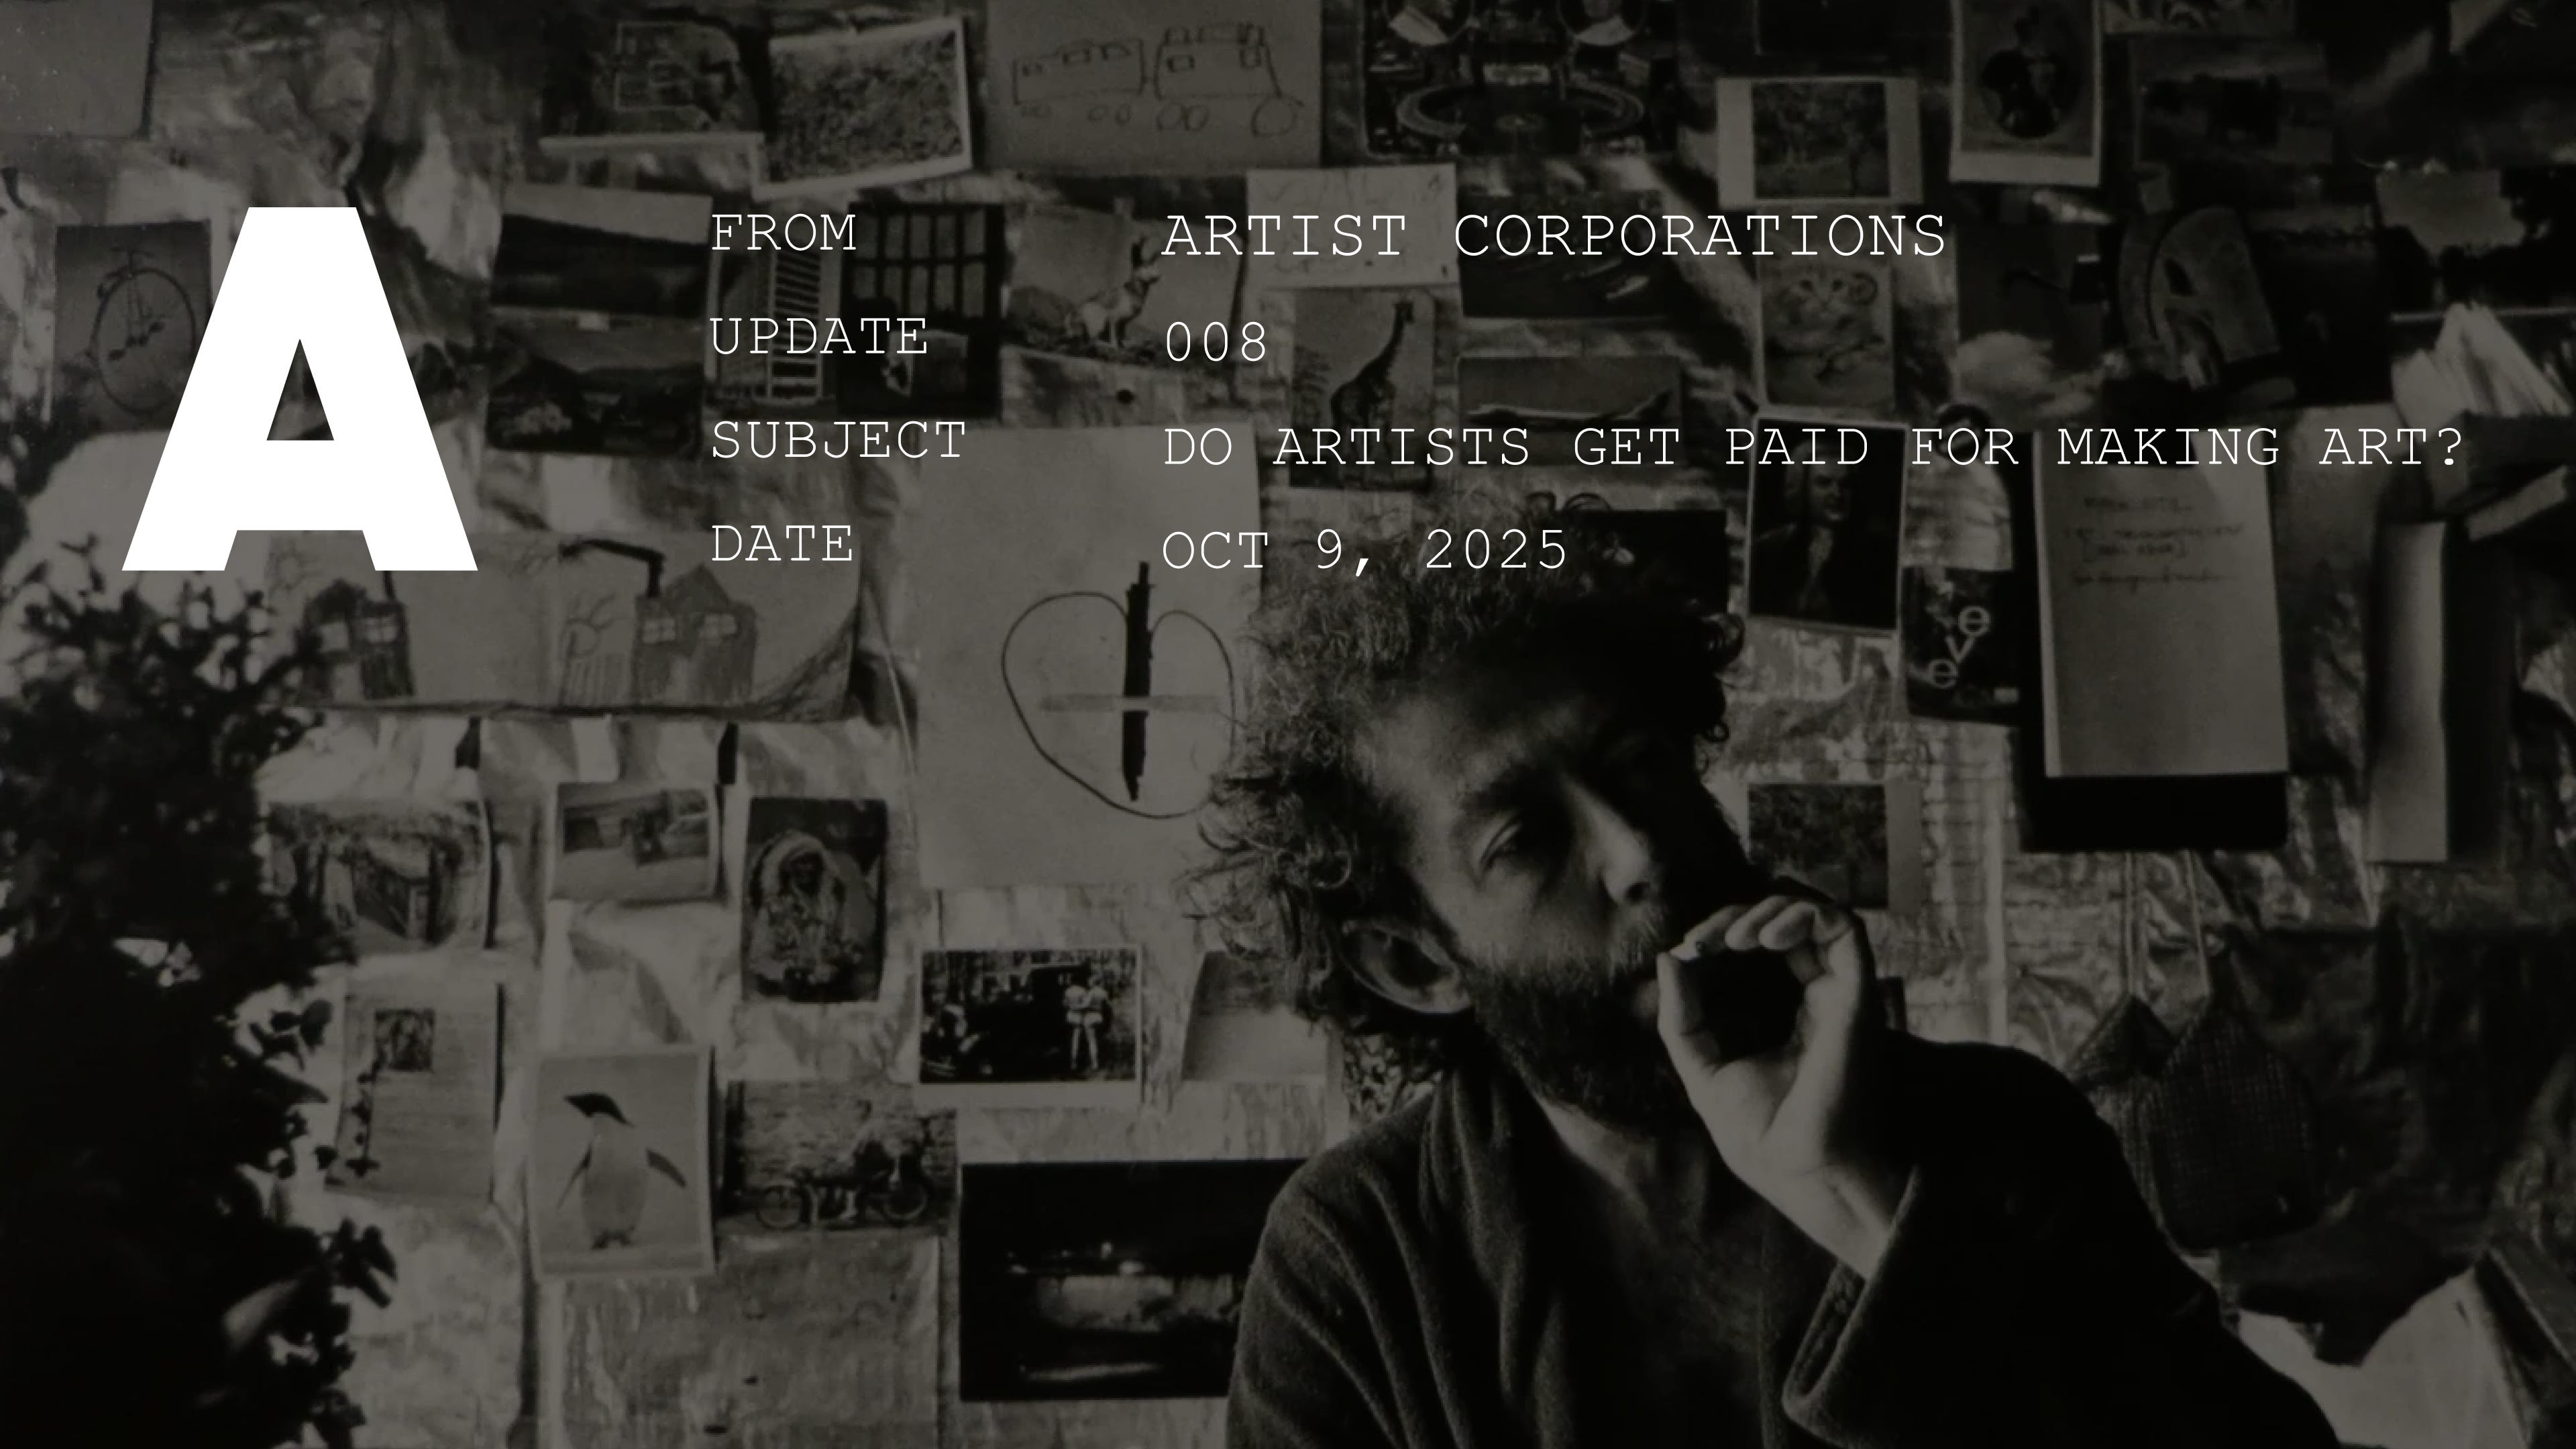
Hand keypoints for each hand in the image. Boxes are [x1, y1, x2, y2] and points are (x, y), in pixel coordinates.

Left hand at [1655, 893, 1910, 1275]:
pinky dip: (1804, 914)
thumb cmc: (1760, 1132)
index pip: (1758, 944)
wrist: (1797, 1168)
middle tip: (1705, 938)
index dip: (1722, 931)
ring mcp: (1839, 992)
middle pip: (1783, 920)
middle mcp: (1817, 995)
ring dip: (1769, 908)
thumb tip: (1669, 956)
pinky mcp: (1857, 993)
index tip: (1689, 948)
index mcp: (1786, 1010)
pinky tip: (1765, 938)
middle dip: (1737, 915)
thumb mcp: (1702, 1064)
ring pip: (1816, 911)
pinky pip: (1844, 927)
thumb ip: (1682, 1014)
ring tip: (1734, 937)